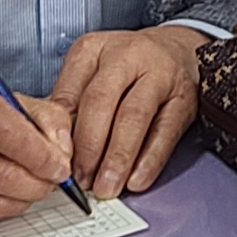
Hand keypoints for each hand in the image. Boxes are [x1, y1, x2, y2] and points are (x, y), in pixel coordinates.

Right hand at [0, 76, 72, 228]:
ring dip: (22, 200)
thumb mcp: (3, 97)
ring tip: (24, 184)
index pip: (11, 134)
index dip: (44, 156)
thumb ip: (45, 118)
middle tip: (51, 181)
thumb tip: (64, 154)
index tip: (62, 167)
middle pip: (4, 177)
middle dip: (39, 184)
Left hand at [53, 24, 206, 198]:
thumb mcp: (91, 72)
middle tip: (81, 180)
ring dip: (117, 158)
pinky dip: (150, 160)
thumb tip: (53, 147)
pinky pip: (166, 131)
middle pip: (100, 102)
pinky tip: (137, 180)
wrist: (179, 50)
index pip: (70, 92)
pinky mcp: (184, 98)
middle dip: (88, 147)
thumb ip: (70, 103)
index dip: (62, 132)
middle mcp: (126, 56)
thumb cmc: (127, 68)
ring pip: (134, 117)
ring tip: (106, 187)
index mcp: (93, 49)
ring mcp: (159, 74)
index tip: (56, 161)